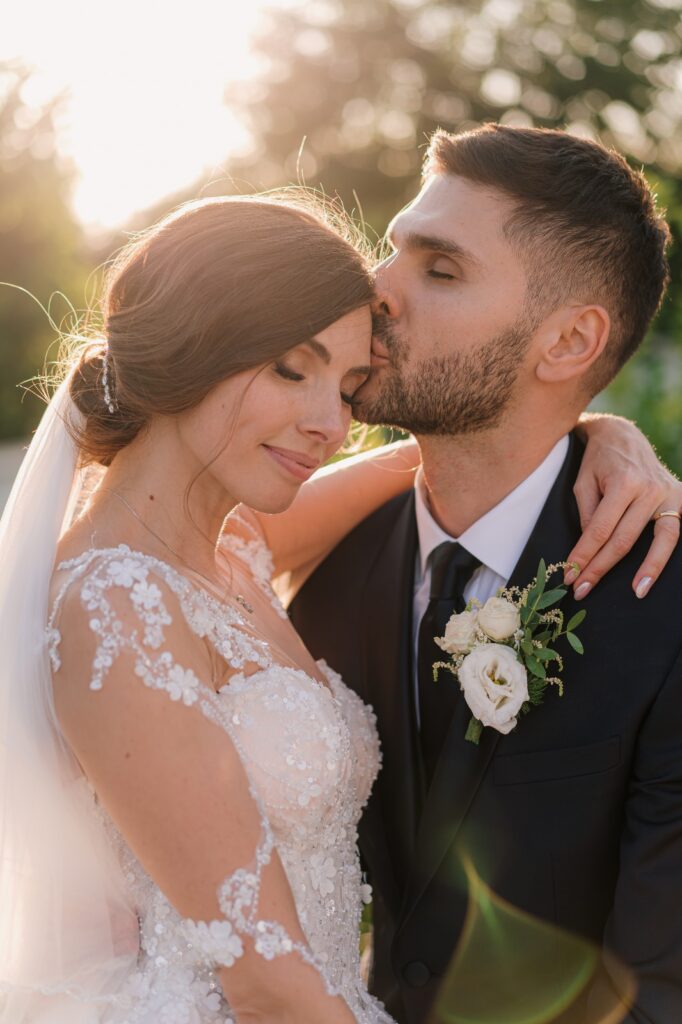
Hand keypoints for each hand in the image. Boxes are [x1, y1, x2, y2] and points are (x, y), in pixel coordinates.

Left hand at [566, 413, 680, 598]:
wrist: (622, 435)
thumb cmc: (598, 461)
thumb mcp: (583, 483)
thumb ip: (588, 516)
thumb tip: (591, 549)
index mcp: (623, 483)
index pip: (600, 530)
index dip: (584, 556)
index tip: (570, 576)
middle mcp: (649, 489)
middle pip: (624, 540)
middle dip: (601, 568)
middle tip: (582, 590)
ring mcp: (668, 493)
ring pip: (660, 539)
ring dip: (648, 569)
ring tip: (637, 592)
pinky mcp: (679, 496)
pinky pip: (677, 530)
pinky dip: (669, 552)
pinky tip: (659, 571)